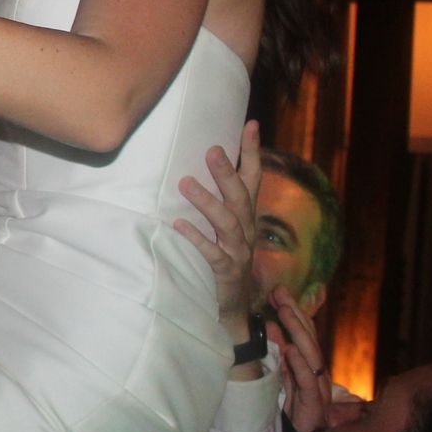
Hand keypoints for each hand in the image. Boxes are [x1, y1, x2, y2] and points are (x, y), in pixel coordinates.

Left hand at [172, 120, 260, 336]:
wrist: (233, 307)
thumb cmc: (225, 257)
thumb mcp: (225, 226)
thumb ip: (219, 198)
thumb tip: (204, 163)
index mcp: (246, 215)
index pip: (253, 178)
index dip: (253, 152)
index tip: (251, 125)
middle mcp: (246, 230)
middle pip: (241, 197)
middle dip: (227, 173)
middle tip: (212, 150)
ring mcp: (238, 252)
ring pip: (227, 223)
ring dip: (207, 202)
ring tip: (185, 184)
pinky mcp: (225, 272)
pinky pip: (212, 254)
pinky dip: (196, 238)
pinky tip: (178, 225)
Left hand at [270, 285, 335, 431]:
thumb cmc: (292, 411)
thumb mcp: (282, 377)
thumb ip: (278, 354)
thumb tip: (269, 326)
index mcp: (310, 366)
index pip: (304, 333)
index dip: (293, 312)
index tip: (277, 291)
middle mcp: (318, 373)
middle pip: (309, 338)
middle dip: (295, 314)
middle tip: (279, 292)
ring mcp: (319, 388)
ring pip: (311, 355)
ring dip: (297, 331)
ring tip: (284, 311)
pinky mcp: (315, 405)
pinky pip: (308, 382)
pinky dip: (300, 365)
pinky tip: (291, 350)